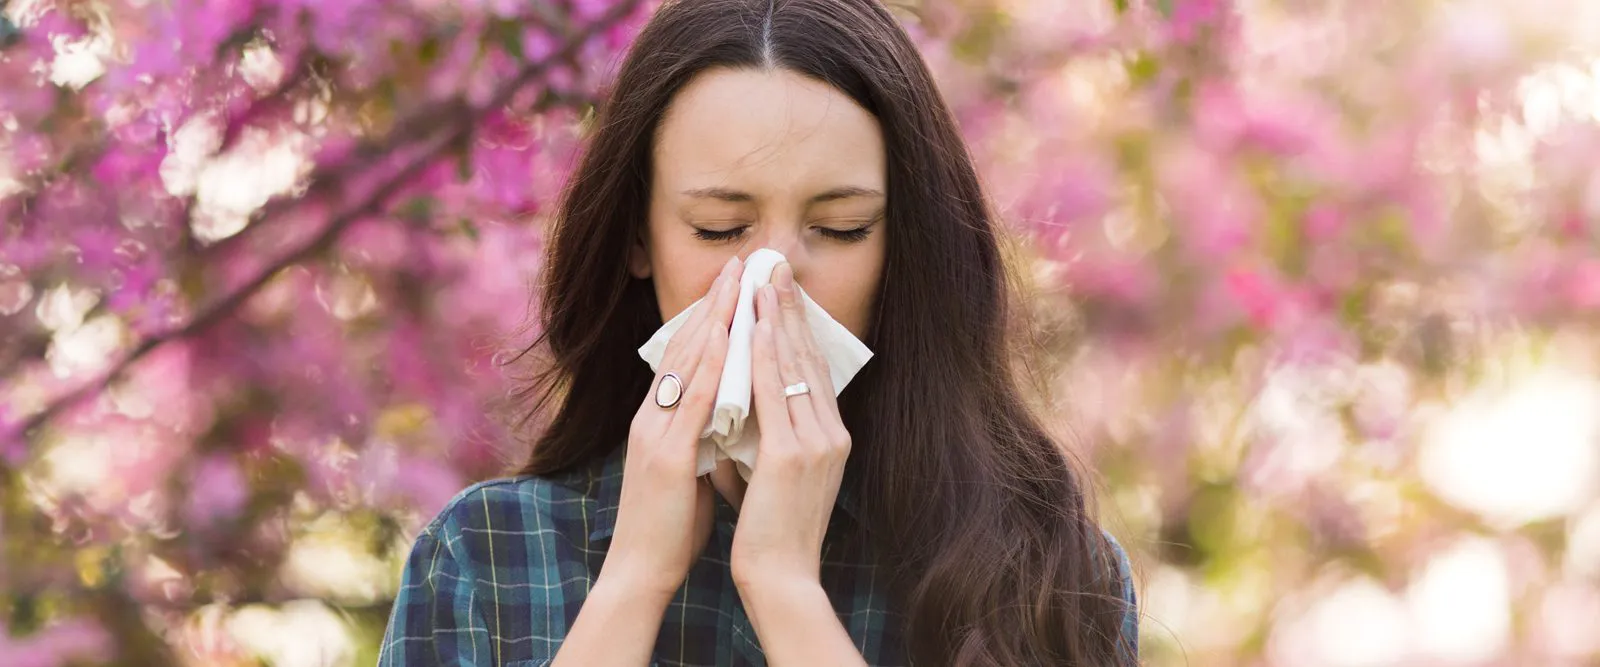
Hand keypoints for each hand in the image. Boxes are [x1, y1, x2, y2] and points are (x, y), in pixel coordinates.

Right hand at [606, 256, 742, 598]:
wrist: (641, 572)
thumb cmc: (669, 527)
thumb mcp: (688, 470)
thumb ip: (702, 438)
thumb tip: (729, 418)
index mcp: (657, 420)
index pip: (684, 356)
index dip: (709, 318)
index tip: (734, 285)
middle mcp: (650, 417)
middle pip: (682, 347)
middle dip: (713, 303)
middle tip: (739, 264)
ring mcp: (654, 433)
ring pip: (685, 363)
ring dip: (713, 320)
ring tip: (736, 283)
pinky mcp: (665, 456)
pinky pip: (691, 401)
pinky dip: (710, 366)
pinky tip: (727, 340)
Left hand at [730, 262, 850, 589]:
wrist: (782, 576)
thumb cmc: (772, 530)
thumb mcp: (776, 472)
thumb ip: (768, 436)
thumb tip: (743, 407)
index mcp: (830, 437)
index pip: (811, 369)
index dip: (795, 327)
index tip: (779, 290)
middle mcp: (832, 433)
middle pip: (807, 356)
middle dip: (788, 308)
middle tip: (774, 265)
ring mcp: (817, 442)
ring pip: (792, 365)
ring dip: (775, 318)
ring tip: (763, 278)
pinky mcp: (795, 455)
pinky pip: (776, 392)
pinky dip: (763, 354)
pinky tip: (753, 325)